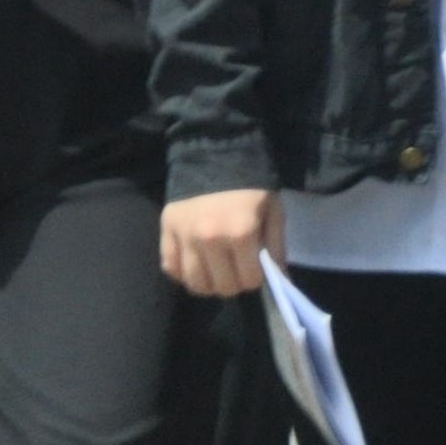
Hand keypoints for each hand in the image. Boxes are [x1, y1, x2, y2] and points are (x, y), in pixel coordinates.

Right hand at [160, 188, 282, 297]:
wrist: (216, 158)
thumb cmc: (252, 187)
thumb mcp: (274, 212)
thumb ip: (277, 248)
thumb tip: (281, 281)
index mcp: (240, 233)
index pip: (249, 279)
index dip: (257, 278)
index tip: (257, 269)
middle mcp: (209, 240)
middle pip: (222, 286)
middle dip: (235, 284)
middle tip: (238, 271)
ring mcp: (184, 238)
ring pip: (195, 283)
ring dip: (210, 284)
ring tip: (218, 272)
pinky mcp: (164, 232)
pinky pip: (171, 268)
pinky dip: (184, 274)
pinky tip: (197, 264)